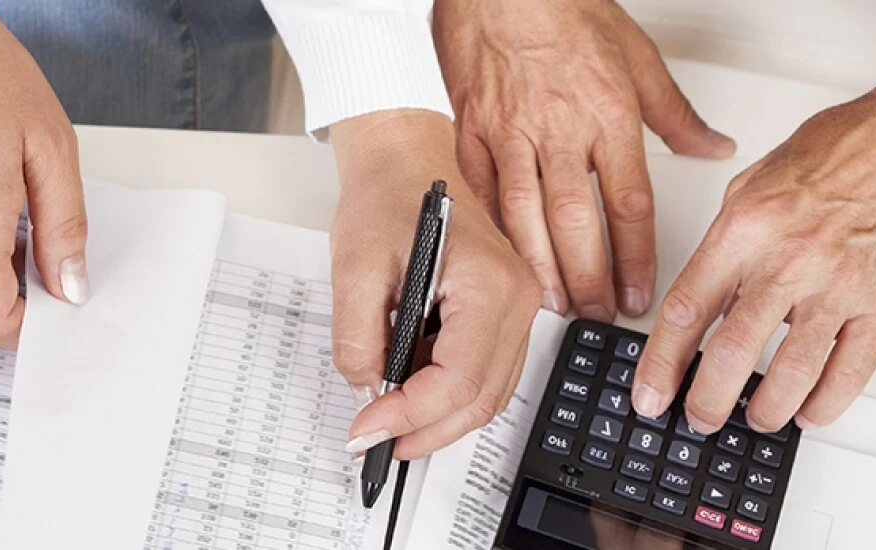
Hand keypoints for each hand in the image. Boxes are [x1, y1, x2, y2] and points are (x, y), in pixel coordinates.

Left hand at [326, 110, 541, 458]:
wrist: (405, 158)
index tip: (365, 428)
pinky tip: (410, 395)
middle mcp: (519, 298)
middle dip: (425, 431)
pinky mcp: (503, 313)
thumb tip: (367, 391)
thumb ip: (357, 338)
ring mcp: (518, 307)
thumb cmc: (389, 195)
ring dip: (439, 420)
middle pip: (482, 398)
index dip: (409, 416)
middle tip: (373, 443)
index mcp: (490, 283)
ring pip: (489, 394)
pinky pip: (486, 372)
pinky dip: (449, 395)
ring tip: (388, 426)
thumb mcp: (355, 267)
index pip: (459, 379)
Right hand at [433, 0, 735, 320]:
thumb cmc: (563, 6)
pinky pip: (484, 191)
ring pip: (525, 216)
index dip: (635, 257)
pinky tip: (506, 256)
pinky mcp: (472, 130)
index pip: (628, 203)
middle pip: (577, 222)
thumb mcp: (638, 56)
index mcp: (607, 113)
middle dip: (589, 278)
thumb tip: (712, 145)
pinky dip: (495, 229)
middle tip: (598, 312)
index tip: (640, 291)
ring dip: (540, 268)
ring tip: (553, 301)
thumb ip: (675, 114)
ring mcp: (510, 132)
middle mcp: (559, 128)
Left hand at [632, 55, 875, 432]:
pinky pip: (849, 372)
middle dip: (706, 401)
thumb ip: (727, 243)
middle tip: (699, 418)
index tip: (650, 392)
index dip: (661, 363)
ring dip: (765, 411)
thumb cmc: (842, 151)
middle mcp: (790, 259)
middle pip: (731, 353)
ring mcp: (839, 286)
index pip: (687, 309)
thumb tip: (704, 296)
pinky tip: (810, 410)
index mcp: (747, 228)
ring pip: (790, 375)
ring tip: (754, 418)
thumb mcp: (756, 182)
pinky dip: (824, 403)